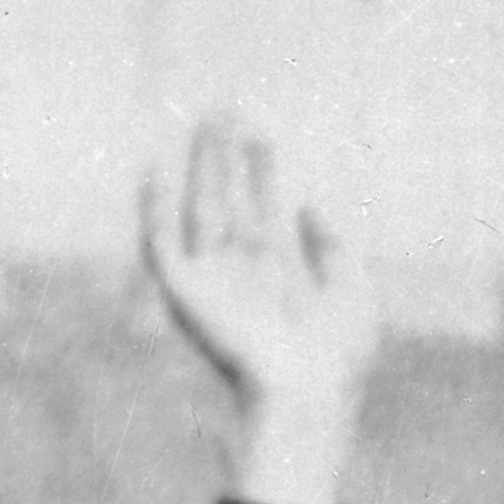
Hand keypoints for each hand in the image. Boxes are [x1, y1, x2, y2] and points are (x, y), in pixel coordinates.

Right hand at [143, 115, 375, 503]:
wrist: (305, 393)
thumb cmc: (336, 357)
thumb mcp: (352, 291)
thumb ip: (333, 246)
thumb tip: (309, 204)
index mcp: (278, 273)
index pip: (264, 208)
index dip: (262, 170)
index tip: (262, 133)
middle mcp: (241, 272)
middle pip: (228, 200)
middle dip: (226, 156)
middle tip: (225, 110)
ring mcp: (212, 281)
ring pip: (199, 209)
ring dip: (198, 167)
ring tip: (204, 122)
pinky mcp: (184, 295)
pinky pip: (160, 245)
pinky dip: (151, 209)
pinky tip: (155, 170)